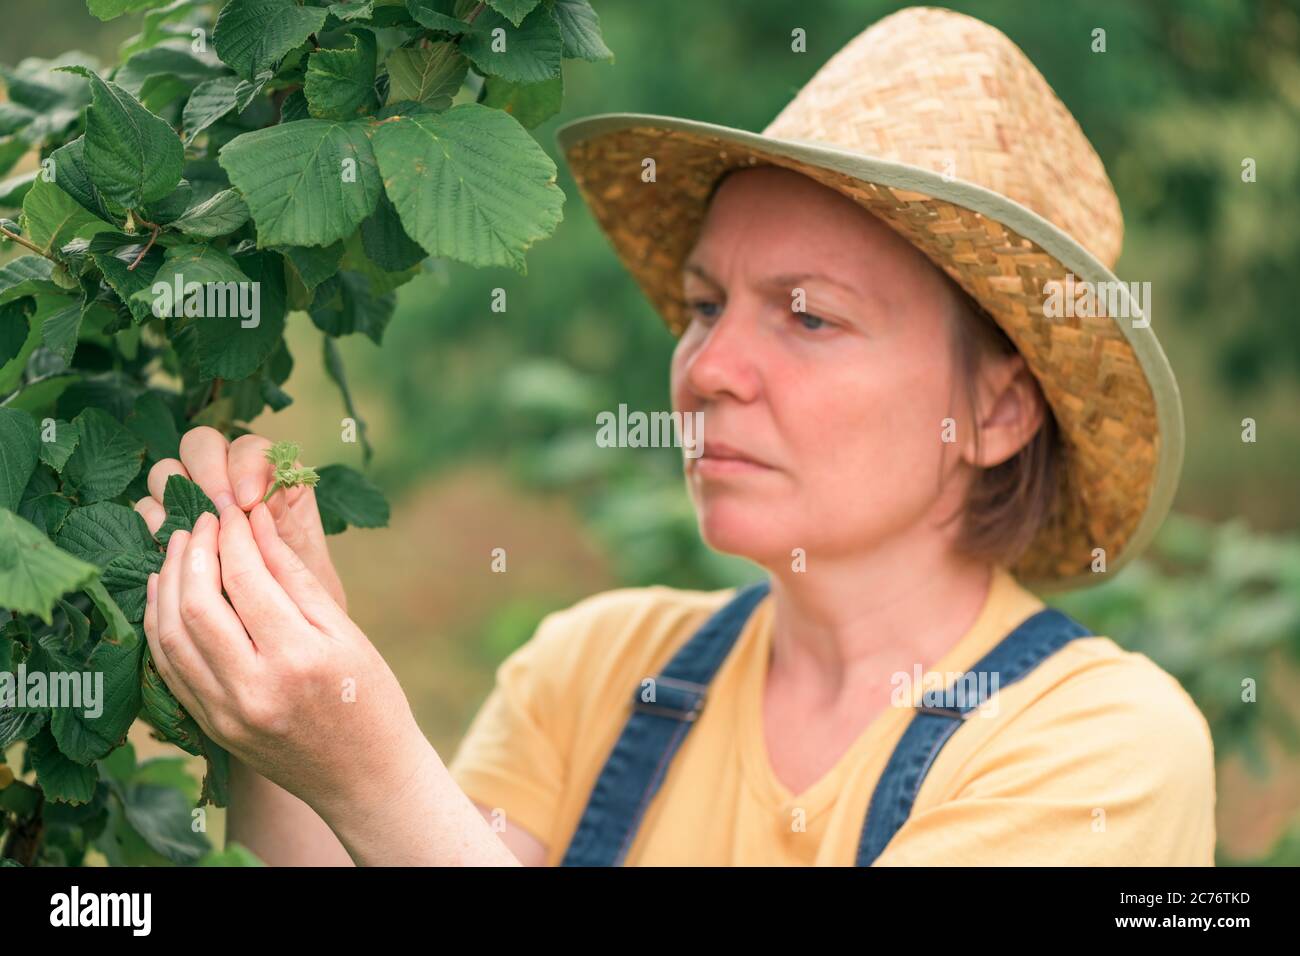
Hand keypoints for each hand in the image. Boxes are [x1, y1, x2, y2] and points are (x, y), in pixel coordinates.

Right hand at [133, 426, 346, 611]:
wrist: (285, 625)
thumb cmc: (302, 587)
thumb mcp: (305, 560)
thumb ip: (285, 526)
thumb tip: (262, 498)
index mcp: (271, 474)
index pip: (248, 447)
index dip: (244, 466)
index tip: (250, 502)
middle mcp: (229, 477)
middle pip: (199, 445)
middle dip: (207, 473)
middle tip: (220, 514)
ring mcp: (194, 499)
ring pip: (166, 473)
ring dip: (175, 497)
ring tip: (197, 534)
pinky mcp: (168, 525)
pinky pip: (147, 510)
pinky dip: (155, 524)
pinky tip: (174, 549)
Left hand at [142, 504, 429, 823]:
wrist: (365, 778)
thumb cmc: (370, 699)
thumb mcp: (345, 633)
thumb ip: (295, 578)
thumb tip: (257, 523)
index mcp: (298, 659)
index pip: (247, 580)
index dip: (234, 536)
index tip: (233, 510)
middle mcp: (253, 689)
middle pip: (197, 605)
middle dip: (193, 552)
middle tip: (201, 520)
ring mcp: (225, 713)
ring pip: (170, 636)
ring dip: (168, 583)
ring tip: (179, 546)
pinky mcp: (211, 727)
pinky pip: (169, 668)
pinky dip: (160, 624)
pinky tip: (167, 593)